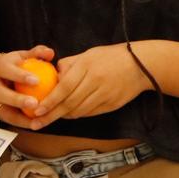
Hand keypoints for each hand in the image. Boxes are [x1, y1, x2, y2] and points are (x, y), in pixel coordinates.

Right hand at [0, 45, 55, 128]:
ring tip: (36, 121)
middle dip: (17, 100)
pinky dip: (21, 123)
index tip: (36, 81)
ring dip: (19, 117)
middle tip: (35, 103)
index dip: (20, 76)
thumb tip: (50, 53)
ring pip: (3, 110)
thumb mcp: (24, 56)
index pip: (7, 70)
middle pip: (1, 93)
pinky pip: (8, 119)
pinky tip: (35, 125)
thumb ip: (37, 53)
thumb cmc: (15, 65)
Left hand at [37, 44, 151, 123]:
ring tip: (49, 119)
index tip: (37, 110)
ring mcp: (105, 95)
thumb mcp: (89, 54)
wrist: (142, 65)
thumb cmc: (112, 57)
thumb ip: (70, 64)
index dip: (49, 101)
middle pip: (69, 103)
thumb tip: (53, 76)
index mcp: (87, 66)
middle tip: (37, 123)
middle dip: (51, 115)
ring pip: (79, 111)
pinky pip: (90, 113)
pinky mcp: (112, 104)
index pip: (64, 87)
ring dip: (63, 116)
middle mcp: (95, 81)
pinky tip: (69, 115)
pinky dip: (77, 115)